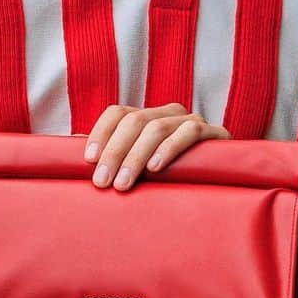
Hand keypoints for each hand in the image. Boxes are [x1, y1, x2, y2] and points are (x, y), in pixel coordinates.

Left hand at [82, 102, 230, 190]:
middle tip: (102, 182)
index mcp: (147, 117)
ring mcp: (191, 119)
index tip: (88, 160)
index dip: (100, 133)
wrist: (225, 180)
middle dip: (114, 153)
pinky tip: (156, 168)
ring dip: (135, 157)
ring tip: (124, 184)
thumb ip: (114, 159)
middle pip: (133, 122)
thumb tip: (72, 156)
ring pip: (156, 128)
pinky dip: (170, 149)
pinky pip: (189, 132)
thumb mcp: (139, 168)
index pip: (117, 113)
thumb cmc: (172, 178)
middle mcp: (167, 113)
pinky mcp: (214, 133)